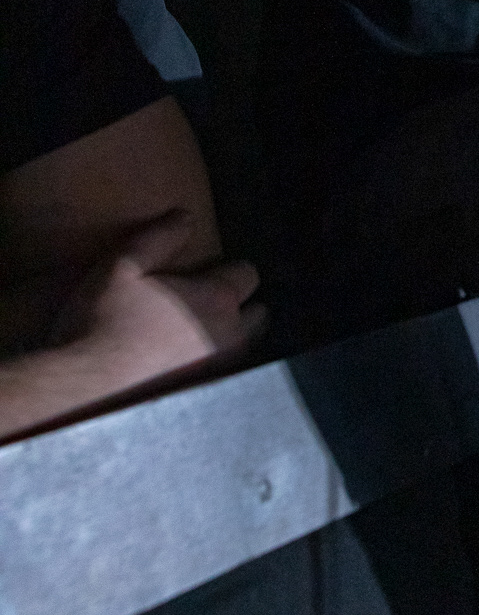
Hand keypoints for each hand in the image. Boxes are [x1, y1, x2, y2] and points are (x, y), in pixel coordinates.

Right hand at [51, 209, 264, 376]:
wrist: (86, 389)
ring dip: (232, 337)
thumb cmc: (103, 322)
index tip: (211, 270)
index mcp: (216, 299)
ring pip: (244, 348)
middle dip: (243, 304)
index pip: (247, 274)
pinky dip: (214, 367)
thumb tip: (185, 217)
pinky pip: (222, 376)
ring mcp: (218, 370)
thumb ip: (160, 238)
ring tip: (201, 332)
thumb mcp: (123, 267)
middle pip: (258, 314)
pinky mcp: (202, 396)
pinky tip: (187, 364)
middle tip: (212, 301)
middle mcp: (228, 336)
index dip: (232, 268)